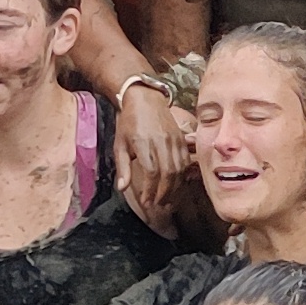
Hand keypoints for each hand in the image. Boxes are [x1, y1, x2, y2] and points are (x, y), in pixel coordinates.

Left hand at [113, 89, 188, 224]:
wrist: (145, 98)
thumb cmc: (129, 122)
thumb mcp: (120, 144)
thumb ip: (123, 167)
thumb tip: (122, 188)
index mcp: (143, 142)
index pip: (151, 171)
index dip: (150, 190)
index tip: (146, 202)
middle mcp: (161, 141)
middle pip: (168, 173)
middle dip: (163, 193)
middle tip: (158, 205)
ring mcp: (174, 139)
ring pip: (179, 169)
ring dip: (174, 187)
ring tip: (167, 200)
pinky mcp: (181, 138)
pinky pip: (185, 161)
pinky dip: (182, 176)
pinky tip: (176, 185)